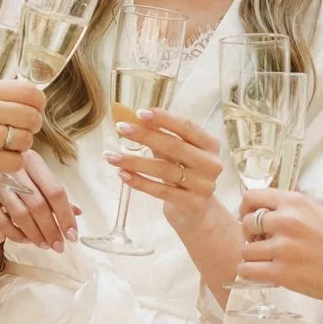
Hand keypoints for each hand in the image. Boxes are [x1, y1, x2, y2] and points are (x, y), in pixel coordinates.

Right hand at [0, 77, 43, 194]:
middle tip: (18, 133)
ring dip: (19, 147)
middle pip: (33, 116)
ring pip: (27, 140)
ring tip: (2, 148)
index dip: (37, 104)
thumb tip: (21, 99)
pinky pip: (16, 162)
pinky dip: (10, 163)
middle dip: (31, 127)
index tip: (32, 111)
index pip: (29, 91)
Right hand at [0, 147, 77, 251]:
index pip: (55, 192)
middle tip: (58, 246)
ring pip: (20, 215)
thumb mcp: (32, 171)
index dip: (66, 216)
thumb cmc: (9, 166)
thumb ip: (52, 191)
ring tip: (44, 244)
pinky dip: (13, 233)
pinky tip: (24, 239)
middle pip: (39, 206)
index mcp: (32, 161)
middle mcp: (15, 169)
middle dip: (51, 230)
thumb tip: (77, 212)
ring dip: (35, 234)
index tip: (72, 235)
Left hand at [108, 104, 224, 213]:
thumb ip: (159, 135)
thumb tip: (133, 117)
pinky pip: (161, 191)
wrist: (196, 210)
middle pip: (175, 146)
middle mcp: (211, 164)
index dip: (163, 119)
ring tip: (111, 156)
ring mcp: (204, 185)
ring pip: (164, 170)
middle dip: (145, 136)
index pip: (187, 127)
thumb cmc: (183, 173)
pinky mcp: (193, 203)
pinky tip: (122, 174)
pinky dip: (139, 182)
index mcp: (210, 144)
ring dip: (134, 161)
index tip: (139, 113)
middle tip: (121, 128)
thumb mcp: (175, 152)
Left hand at [235, 186, 322, 304]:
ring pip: (245, 249)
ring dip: (253, 256)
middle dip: (250, 234)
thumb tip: (280, 203)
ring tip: (269, 261)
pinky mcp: (282, 273)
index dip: (248, 209)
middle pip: (245, 222)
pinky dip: (251, 272)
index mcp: (296, 202)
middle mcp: (285, 221)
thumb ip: (302, 205)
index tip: (254, 218)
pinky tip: (265, 273)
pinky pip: (247, 270)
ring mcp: (282, 248)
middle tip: (264, 243)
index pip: (252, 197)